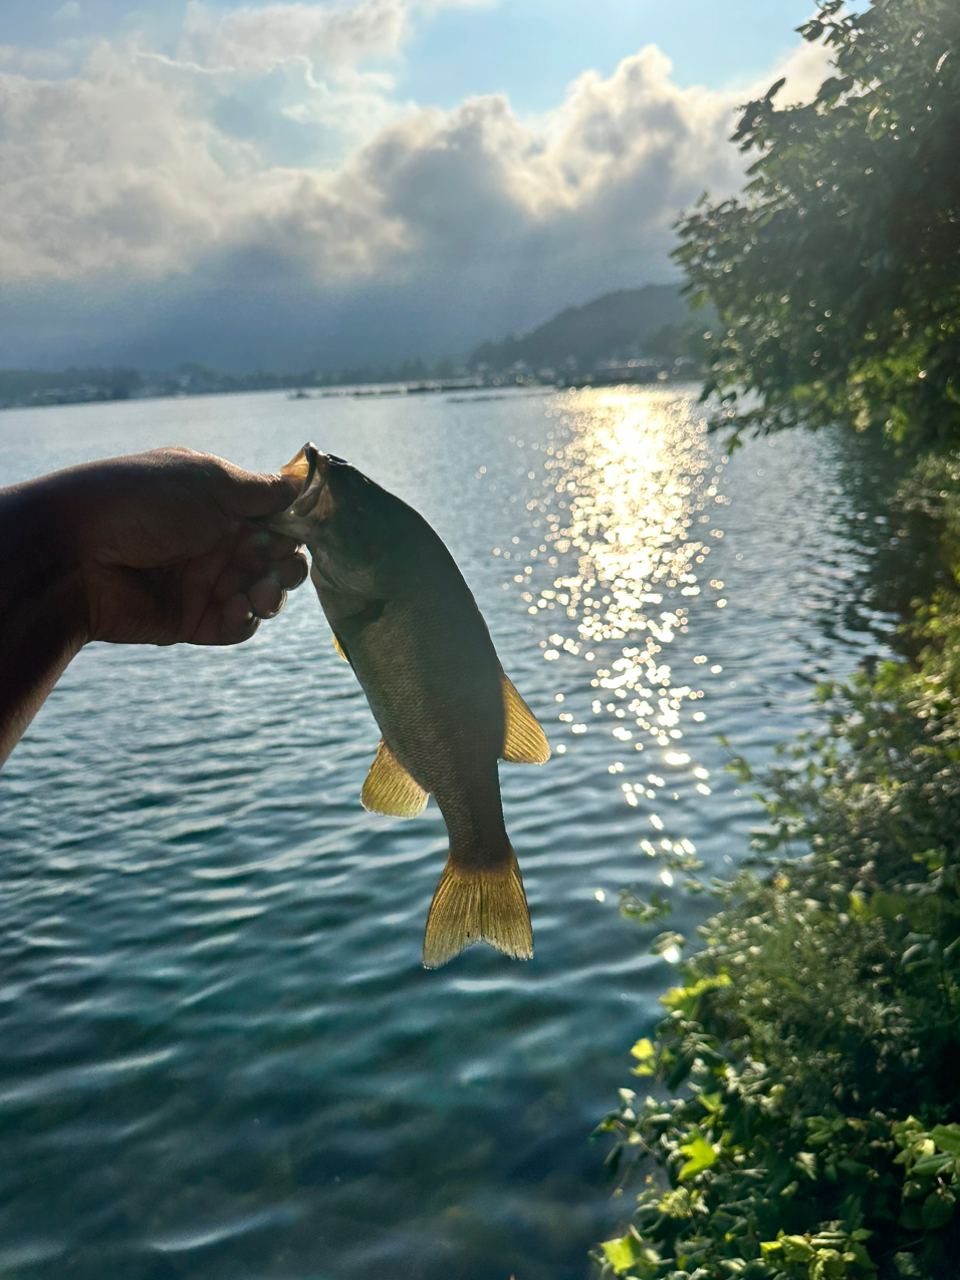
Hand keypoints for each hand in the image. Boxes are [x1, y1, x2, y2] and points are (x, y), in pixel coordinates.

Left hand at [48, 447, 308, 645]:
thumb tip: (303, 484)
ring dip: (271, 594)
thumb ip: (263, 490)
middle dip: (287, 565)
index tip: (301, 532)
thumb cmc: (145, 503)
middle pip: (273, 559)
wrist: (77, 553)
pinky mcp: (191, 620)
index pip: (273, 519)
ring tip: (260, 593)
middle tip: (282, 568)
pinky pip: (236, 626)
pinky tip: (235, 608)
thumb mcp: (211, 482)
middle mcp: (213, 541)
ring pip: (261, 595)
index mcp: (217, 502)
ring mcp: (202, 582)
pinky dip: (245, 619)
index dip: (292, 528)